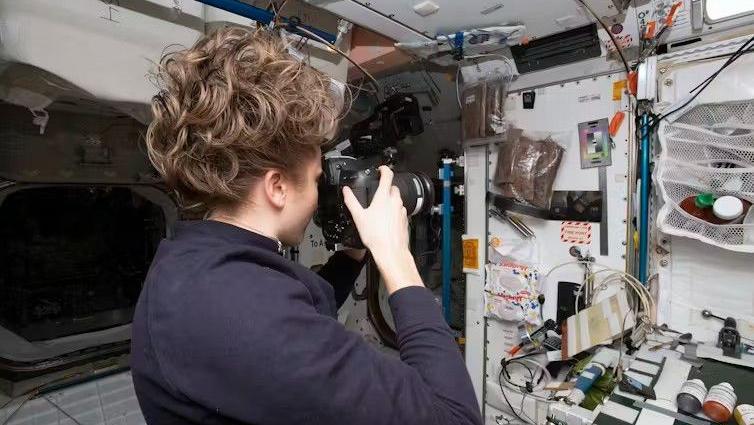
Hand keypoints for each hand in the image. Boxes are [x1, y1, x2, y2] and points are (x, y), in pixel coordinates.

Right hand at [342, 166, 422, 293]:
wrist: (391, 251)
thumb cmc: (375, 235)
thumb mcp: (358, 217)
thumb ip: (351, 201)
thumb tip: (345, 191)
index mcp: (383, 197)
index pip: (388, 175)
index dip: (384, 169)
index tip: (381, 169)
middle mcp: (395, 201)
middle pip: (393, 187)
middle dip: (386, 187)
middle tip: (378, 192)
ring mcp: (402, 210)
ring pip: (398, 199)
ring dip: (391, 200)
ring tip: (381, 209)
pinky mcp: (405, 219)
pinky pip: (401, 210)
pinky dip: (395, 211)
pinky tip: (387, 220)